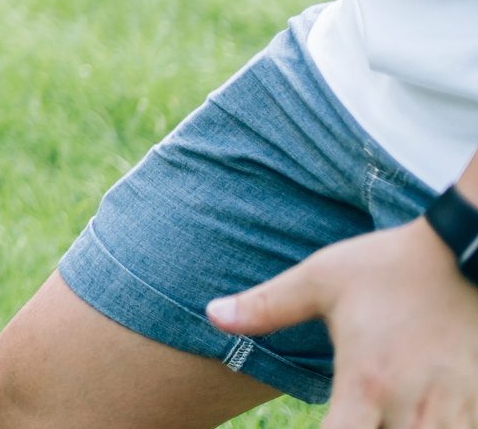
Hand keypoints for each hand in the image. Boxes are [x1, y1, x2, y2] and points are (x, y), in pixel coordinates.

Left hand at [208, 218, 477, 426]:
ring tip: (374, 415)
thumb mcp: (322, 280)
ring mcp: (451, 411)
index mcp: (366, 381)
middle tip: (345, 416)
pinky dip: (436, 428)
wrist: (465, 253)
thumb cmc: (389, 266)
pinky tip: (413, 415)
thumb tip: (212, 315)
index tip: (313, 425)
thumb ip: (267, 306)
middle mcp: (411, 406)